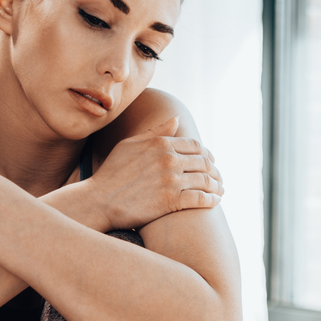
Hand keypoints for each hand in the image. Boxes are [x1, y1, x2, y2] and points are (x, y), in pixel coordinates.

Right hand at [88, 117, 223, 228]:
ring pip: (206, 181)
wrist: (100, 200)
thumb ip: (156, 132)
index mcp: (161, 144)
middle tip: (218, 178)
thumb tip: (176, 119)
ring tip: (220, 190)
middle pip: (204, 162)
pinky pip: (200, 198)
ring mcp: (171, 180)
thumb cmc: (112, 172)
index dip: (206, 154)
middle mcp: (169, 159)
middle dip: (215, 170)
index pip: (195, 146)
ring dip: (217, 186)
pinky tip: (214, 201)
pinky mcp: (171, 201)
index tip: (210, 161)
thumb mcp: (130, 145)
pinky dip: (211, 199)